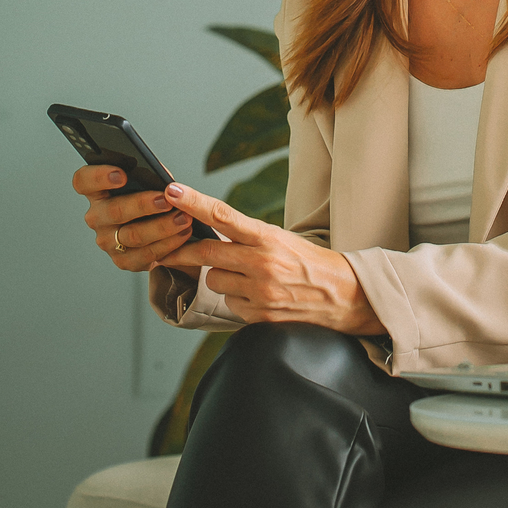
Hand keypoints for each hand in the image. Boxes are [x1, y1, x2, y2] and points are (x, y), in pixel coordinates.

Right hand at [73, 164, 195, 271]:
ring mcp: (107, 241)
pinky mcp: (123, 260)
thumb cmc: (151, 194)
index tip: (121, 174)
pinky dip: (167, 245)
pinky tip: (183, 234)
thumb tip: (163, 180)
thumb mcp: (149, 179)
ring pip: (131, 235)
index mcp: (97, 191)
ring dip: (161, 226)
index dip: (98, 176)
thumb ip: (150, 175)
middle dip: (142, 204)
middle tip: (165, 199)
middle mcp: (97, 217)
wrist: (159, 226)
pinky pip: (144, 255)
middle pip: (112, 211)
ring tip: (183, 217)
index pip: (83, 181)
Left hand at [155, 182, 386, 335]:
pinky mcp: (258, 315)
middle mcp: (261, 262)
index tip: (172, 192)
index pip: (223, 215)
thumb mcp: (282, 238)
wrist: (341, 294)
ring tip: (245, 276)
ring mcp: (259, 291)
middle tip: (166, 250)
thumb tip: (210, 235)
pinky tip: (257, 295)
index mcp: (268, 236)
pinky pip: (229, 304)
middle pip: (206, 253)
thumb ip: (248, 238)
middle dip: (183, 252)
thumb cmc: (308, 261)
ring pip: (214, 281)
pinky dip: (236, 299)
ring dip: (221, 278)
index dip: (194, 203)